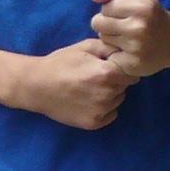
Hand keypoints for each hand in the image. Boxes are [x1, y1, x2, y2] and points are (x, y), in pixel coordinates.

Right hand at [14, 39, 132, 130]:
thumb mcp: (85, 47)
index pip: (132, 72)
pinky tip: (88, 101)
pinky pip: (111, 114)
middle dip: (116, 81)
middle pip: (125, 87)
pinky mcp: (94, 123)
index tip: (110, 67)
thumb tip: (127, 51)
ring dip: (110, 94)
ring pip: (118, 100)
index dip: (122, 68)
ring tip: (90, 88)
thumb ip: (110, 47)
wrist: (37, 86)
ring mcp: (101, 111)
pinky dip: (105, 108)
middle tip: (96, 77)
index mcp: (108, 73)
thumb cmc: (61, 63)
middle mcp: (108, 94)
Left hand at [89, 0, 169, 79]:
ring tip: (127, 37)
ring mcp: (137, 47)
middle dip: (106, 23)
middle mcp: (140, 27)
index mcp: (142, 6)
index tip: (124, 13)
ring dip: (110, 38)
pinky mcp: (133, 64)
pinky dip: (116, 54)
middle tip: (122, 26)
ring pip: (103, 39)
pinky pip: (109, 56)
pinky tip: (128, 51)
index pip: (105, 7)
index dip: (111, 9)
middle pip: (98, 23)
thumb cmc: (151, 13)